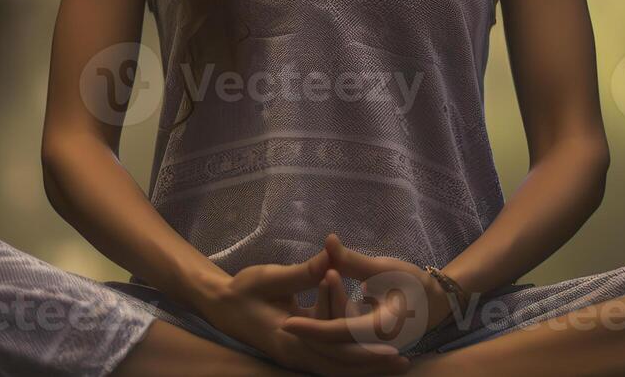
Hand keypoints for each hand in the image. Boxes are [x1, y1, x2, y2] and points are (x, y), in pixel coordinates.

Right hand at [196, 250, 409, 375]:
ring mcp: (296, 356)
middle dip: (371, 366)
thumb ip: (302, 272)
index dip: (364, 352)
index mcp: (290, 338)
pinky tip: (367, 357)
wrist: (220, 305)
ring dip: (363, 366)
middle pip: (339, 366)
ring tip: (395, 364)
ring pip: (335, 367)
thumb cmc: (242, 289)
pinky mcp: (298, 352)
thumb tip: (330, 258)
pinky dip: (349, 361)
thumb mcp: (270, 277)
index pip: (334, 349)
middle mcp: (295, 354)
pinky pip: (328, 362)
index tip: (392, 349)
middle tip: (404, 363)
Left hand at [279, 234, 452, 353]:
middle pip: (335, 346)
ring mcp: (372, 348)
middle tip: (281, 324)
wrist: (435, 303)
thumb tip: (328, 241)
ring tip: (290, 324)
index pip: (340, 331)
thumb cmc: (413, 282)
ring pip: (338, 347)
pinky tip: (306, 327)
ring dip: (316, 335)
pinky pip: (344, 344)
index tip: (286, 323)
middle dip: (308, 336)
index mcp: (383, 327)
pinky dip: (327, 334)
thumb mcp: (384, 268)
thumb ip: (352, 260)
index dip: (312, 329)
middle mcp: (377, 344)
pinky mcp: (367, 346)